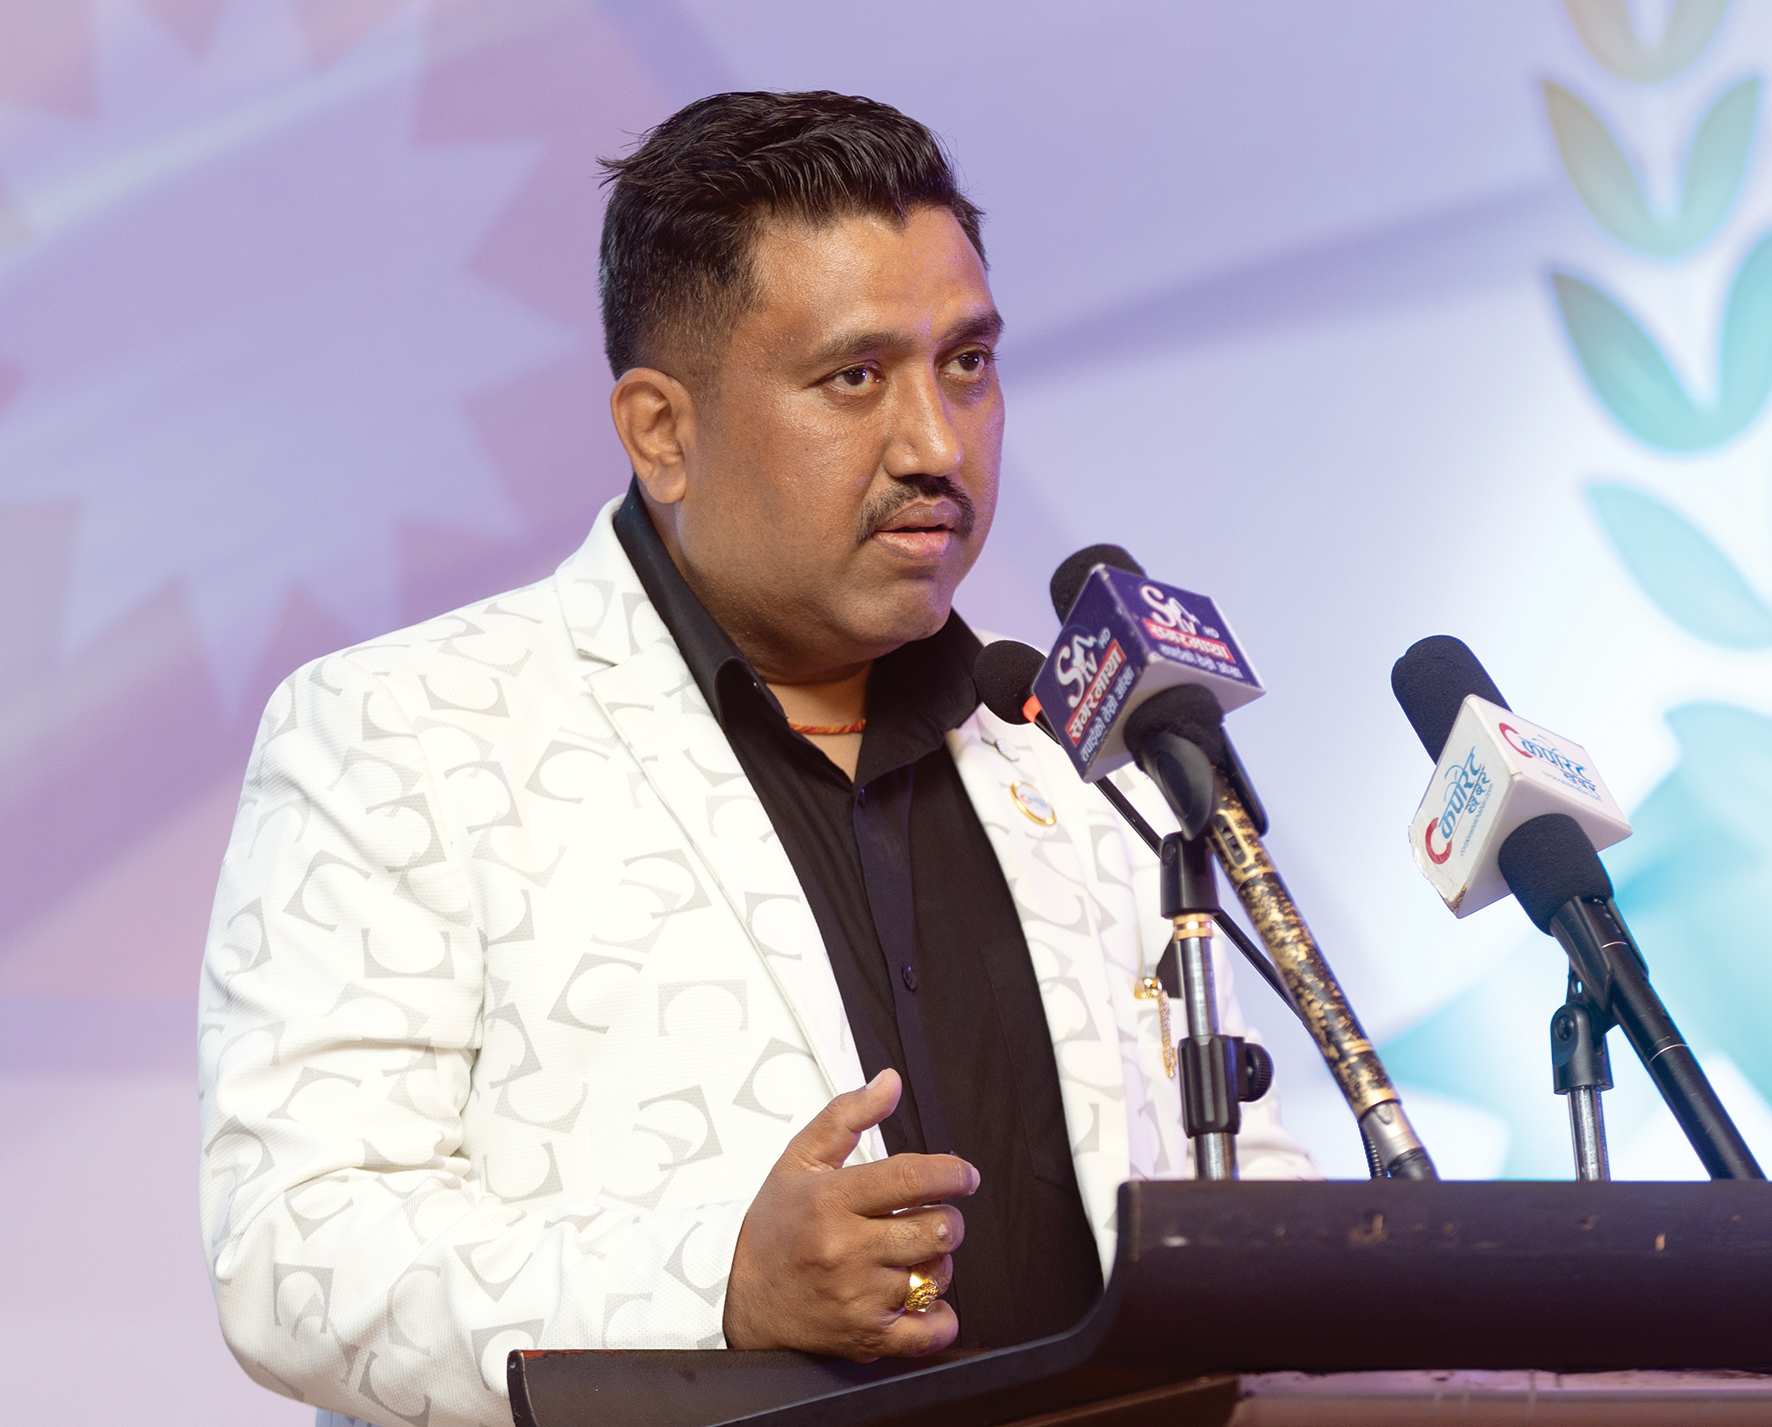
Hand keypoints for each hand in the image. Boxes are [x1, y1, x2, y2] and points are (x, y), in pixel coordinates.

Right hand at [723, 1069, 978, 1359]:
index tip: (962, 1175)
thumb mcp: (800, 1159)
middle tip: (932, 1217)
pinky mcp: (866, 1337)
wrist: (739, 1296)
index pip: (912, 1178)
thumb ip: (848, 1115)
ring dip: (938, 1262)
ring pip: (938, 1274)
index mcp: (833, 1200)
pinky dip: (940, 1318)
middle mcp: (847, 1249)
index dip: (951, 1173)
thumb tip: (888, 1083)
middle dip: (946, 1218)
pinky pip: (929, 1332)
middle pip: (936, 1228)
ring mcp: (858, 1297)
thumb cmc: (776, 1227)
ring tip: (912, 1255)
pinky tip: (922, 1298)